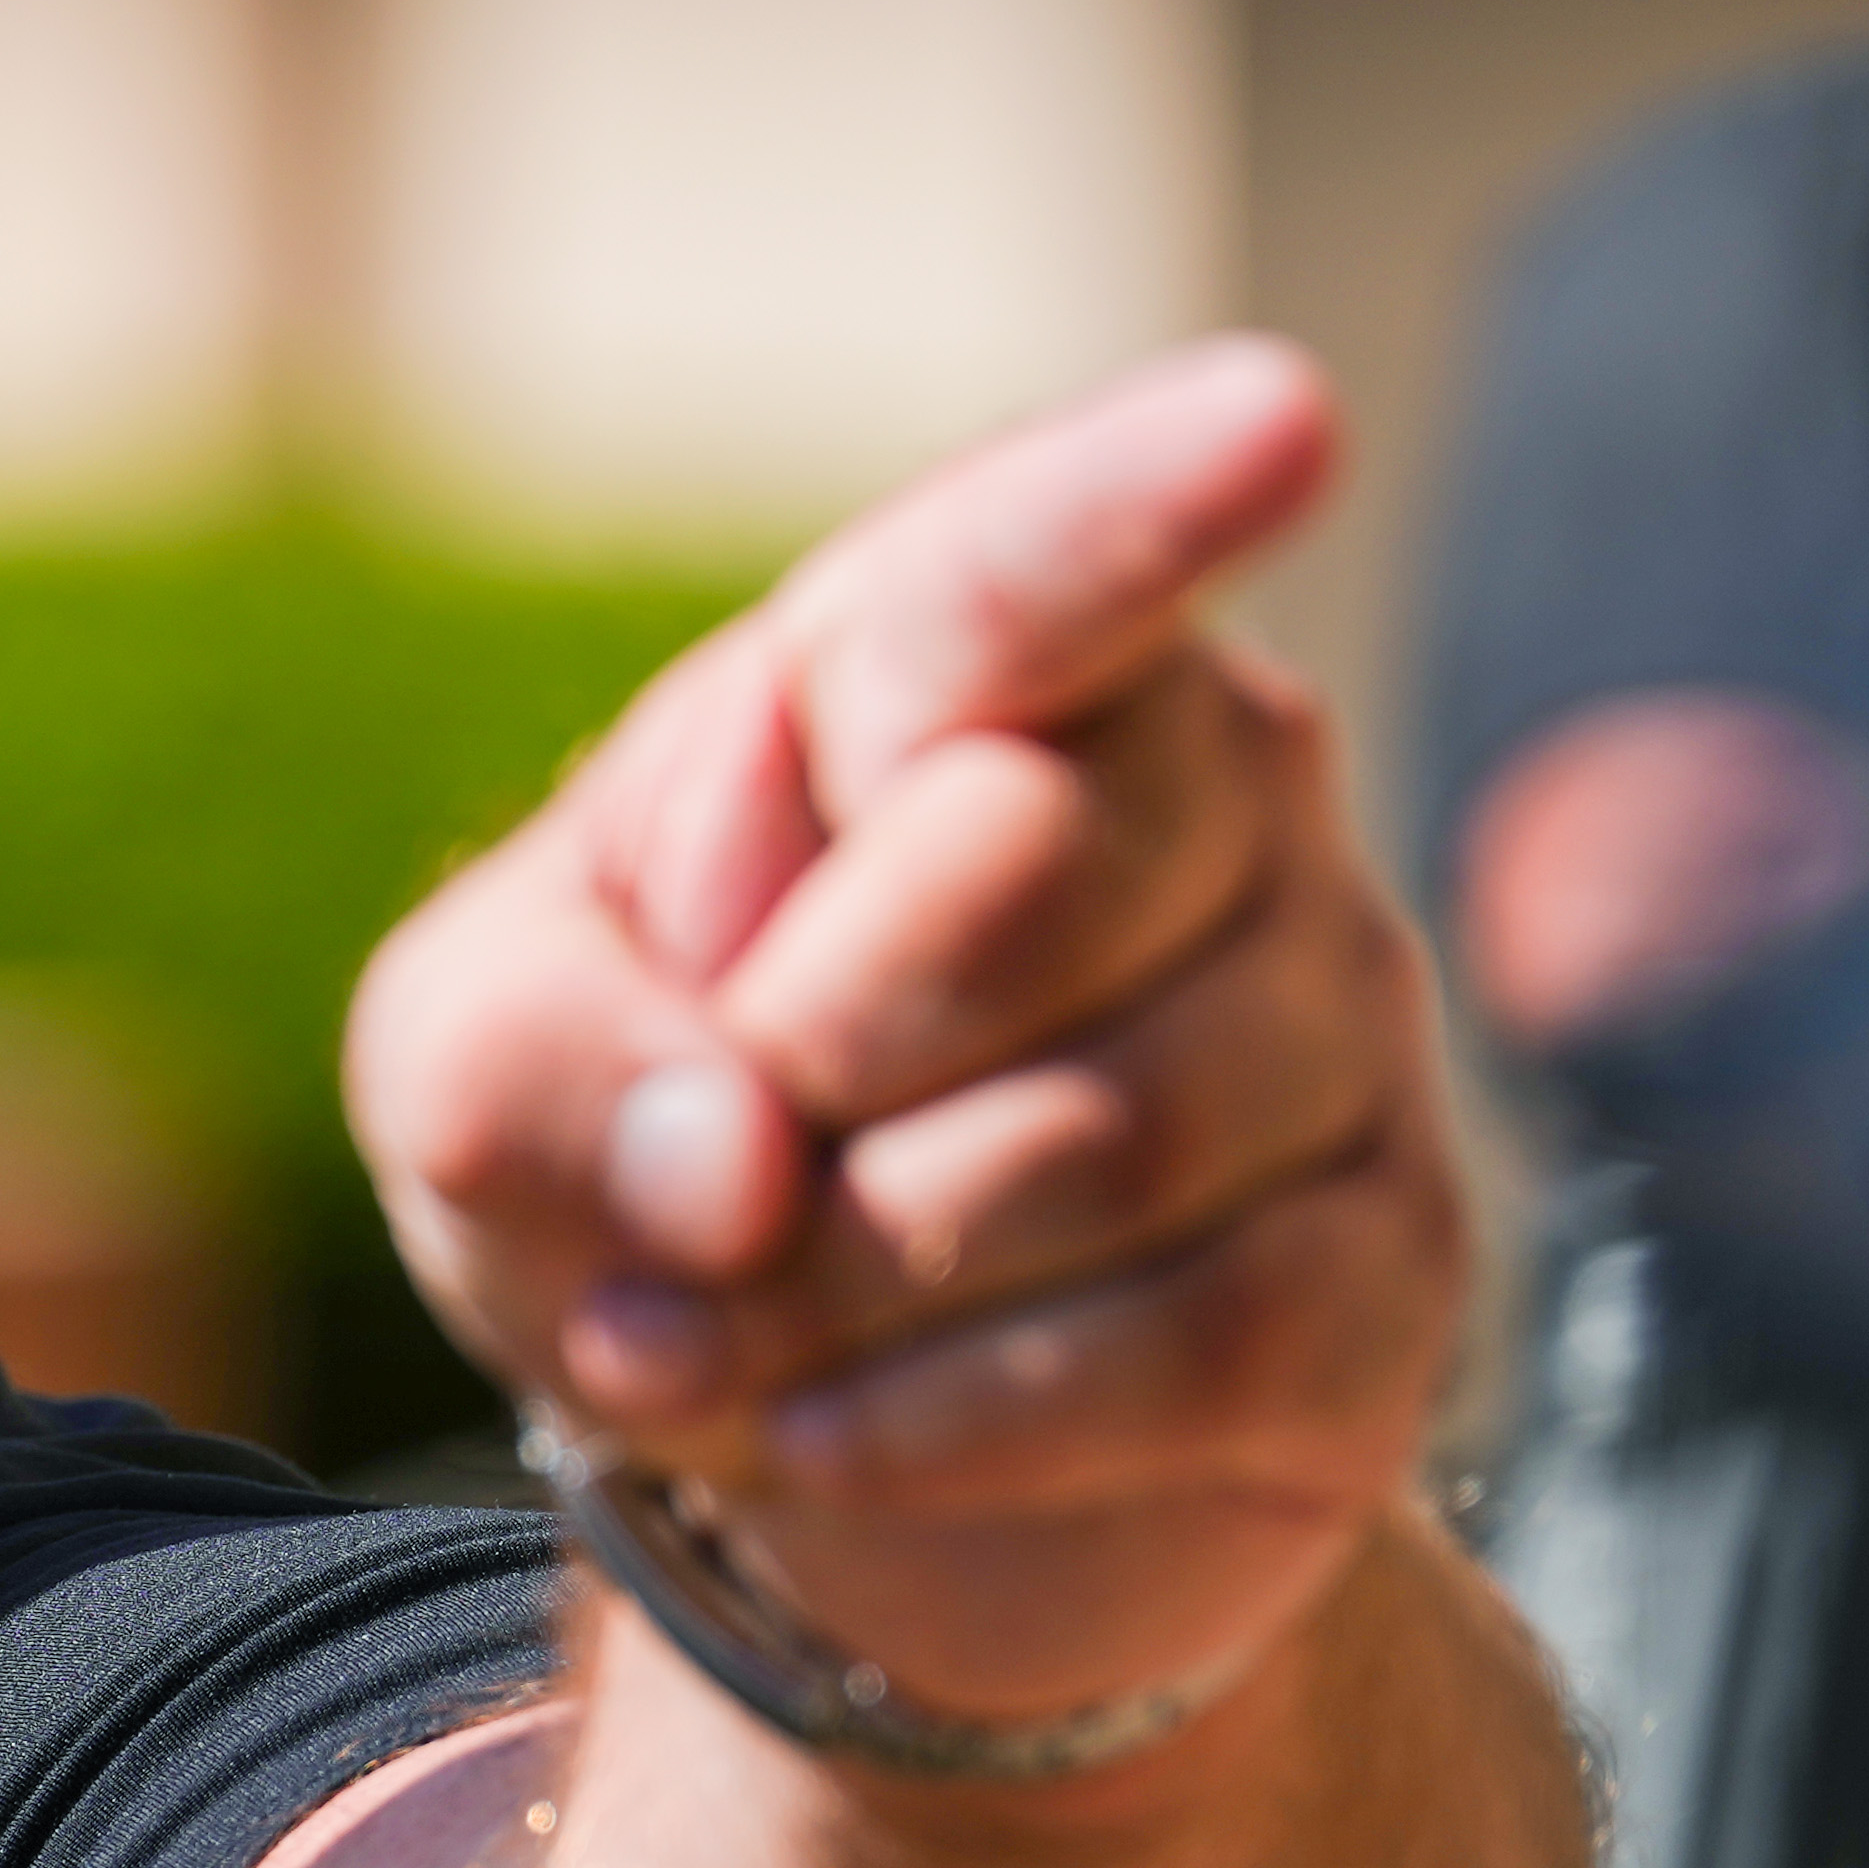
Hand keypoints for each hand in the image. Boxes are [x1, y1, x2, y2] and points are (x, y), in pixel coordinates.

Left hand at [347, 340, 1462, 1730]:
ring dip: (839, 1285)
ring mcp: (1332, 1019)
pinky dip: (957, 1413)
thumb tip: (740, 1165)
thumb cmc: (644, 1152)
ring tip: (693, 1343)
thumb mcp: (481, 1072)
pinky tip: (817, 1442)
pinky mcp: (1387, 1266)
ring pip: (1117, 1133)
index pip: (1050, 560)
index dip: (1145, 506)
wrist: (787, 1432)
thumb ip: (527, 1062)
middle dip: (804, 1057)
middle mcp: (1210, 792)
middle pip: (1039, 863)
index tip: (1275, 425)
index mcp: (964, 668)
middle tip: (696, 1176)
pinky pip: (1209, 1331)